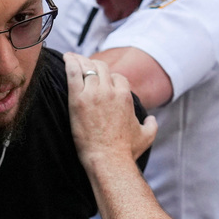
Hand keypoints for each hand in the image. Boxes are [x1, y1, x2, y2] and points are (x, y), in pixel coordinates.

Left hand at [64, 52, 156, 170]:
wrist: (108, 160)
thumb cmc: (126, 151)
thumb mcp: (146, 136)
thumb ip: (152, 125)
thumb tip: (152, 119)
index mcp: (125, 96)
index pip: (117, 77)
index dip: (109, 77)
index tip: (101, 80)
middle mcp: (110, 91)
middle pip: (101, 67)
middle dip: (93, 65)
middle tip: (84, 67)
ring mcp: (93, 94)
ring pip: (87, 67)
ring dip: (79, 61)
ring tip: (71, 58)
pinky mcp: (78, 100)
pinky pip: (73, 73)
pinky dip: (70, 62)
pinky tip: (66, 58)